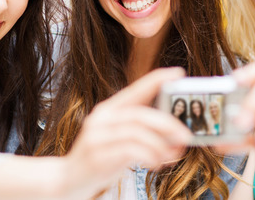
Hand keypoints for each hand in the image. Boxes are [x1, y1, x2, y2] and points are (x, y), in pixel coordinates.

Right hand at [64, 67, 191, 198]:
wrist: (68, 181)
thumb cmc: (102, 158)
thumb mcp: (120, 139)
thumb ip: (144, 133)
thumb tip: (178, 137)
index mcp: (109, 109)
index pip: (135, 89)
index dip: (156, 79)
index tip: (178, 72)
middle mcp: (101, 119)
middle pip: (140, 114)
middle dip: (167, 123)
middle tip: (186, 135)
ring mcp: (97, 137)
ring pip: (137, 133)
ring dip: (160, 145)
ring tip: (172, 155)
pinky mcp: (97, 156)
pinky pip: (130, 151)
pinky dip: (149, 156)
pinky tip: (155, 164)